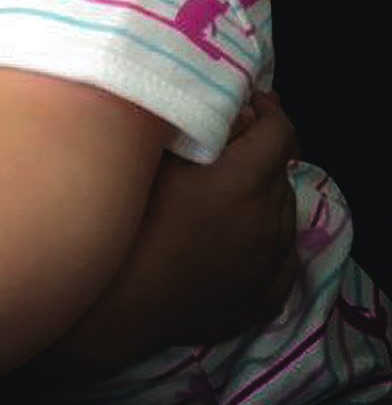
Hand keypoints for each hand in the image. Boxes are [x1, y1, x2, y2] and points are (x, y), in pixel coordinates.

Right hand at [32, 91, 299, 379]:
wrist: (119, 302)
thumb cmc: (130, 219)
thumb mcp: (156, 157)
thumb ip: (194, 123)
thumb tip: (223, 103)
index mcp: (243, 182)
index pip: (280, 132)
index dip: (269, 110)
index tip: (250, 103)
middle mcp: (267, 221)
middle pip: (281, 171)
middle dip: (260, 153)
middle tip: (227, 148)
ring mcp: (270, 264)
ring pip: (285, 213)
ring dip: (266, 195)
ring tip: (230, 193)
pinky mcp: (265, 298)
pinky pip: (285, 258)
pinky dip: (272, 239)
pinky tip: (244, 235)